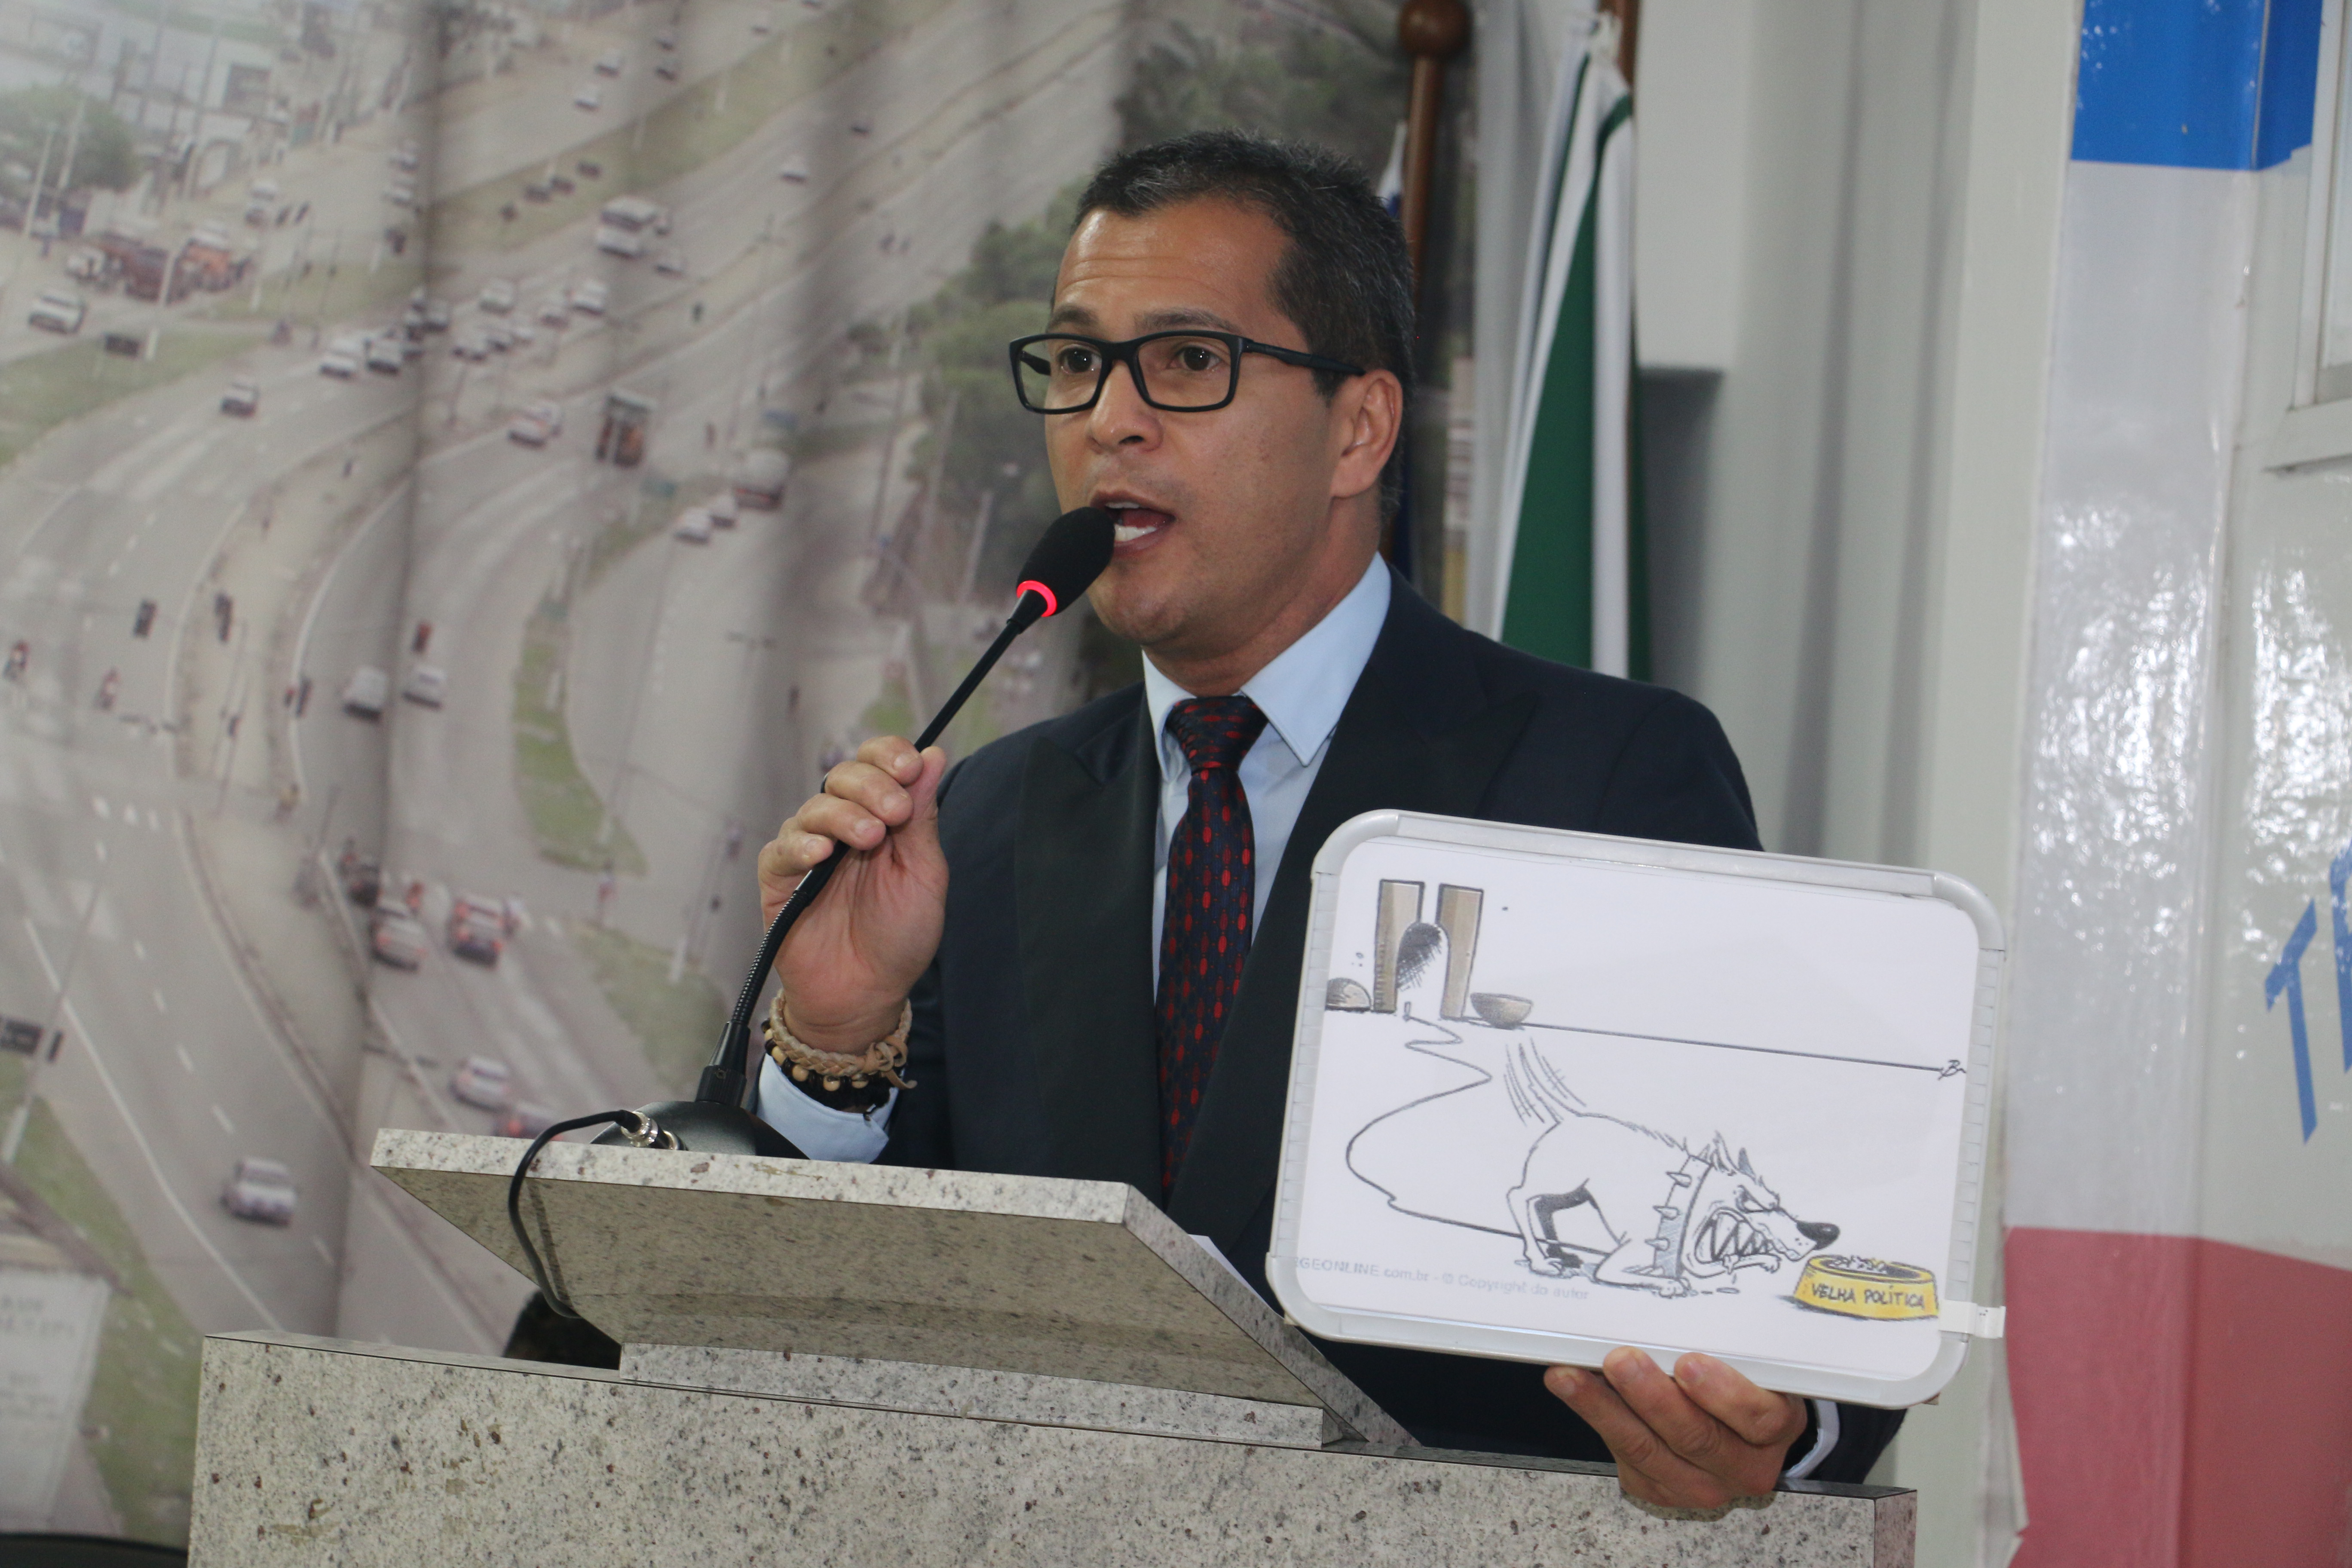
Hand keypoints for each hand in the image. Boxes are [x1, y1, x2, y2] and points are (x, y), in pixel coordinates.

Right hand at [756, 737, 948, 1048]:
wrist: (867, 994)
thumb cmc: (899, 937)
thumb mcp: (922, 874)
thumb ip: (922, 816)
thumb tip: (933, 755)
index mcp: (882, 818)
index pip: (878, 765)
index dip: (890, 757)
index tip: (911, 768)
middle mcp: (843, 826)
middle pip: (844, 776)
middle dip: (872, 785)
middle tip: (895, 813)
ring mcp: (809, 849)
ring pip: (815, 808)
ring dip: (844, 816)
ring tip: (868, 838)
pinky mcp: (779, 877)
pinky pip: (782, 848)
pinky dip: (802, 845)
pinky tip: (822, 853)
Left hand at [1545, 1348, 1807, 1509]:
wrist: (1739, 1433)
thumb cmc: (1744, 1383)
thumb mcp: (1753, 1363)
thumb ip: (1725, 1347)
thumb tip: (1668, 1314)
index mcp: (1776, 1428)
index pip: (1758, 1417)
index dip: (1723, 1393)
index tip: (1689, 1363)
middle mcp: (1744, 1468)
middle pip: (1696, 1437)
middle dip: (1651, 1397)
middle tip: (1620, 1361)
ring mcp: (1701, 1486)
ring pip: (1649, 1451)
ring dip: (1605, 1410)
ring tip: (1572, 1377)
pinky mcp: (1661, 1490)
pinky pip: (1625, 1458)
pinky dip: (1596, 1419)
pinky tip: (1573, 1390)